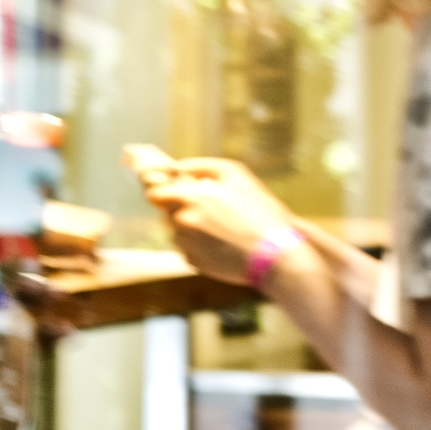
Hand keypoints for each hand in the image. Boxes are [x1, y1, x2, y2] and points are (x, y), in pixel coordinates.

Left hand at [144, 157, 294, 284]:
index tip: (172, 190)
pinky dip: (200, 246)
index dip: (161, 190)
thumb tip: (178, 168)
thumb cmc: (260, 211)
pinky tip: (224, 244)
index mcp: (190, 198)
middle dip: (183, 209)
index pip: (154, 193)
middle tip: (212, 211)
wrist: (276, 255)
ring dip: (192, 228)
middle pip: (167, 213)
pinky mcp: (194, 263)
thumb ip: (202, 166)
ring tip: (223, 229)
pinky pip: (188, 250)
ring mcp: (186, 245)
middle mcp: (182, 222)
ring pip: (177, 232)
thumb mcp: (238, 175)